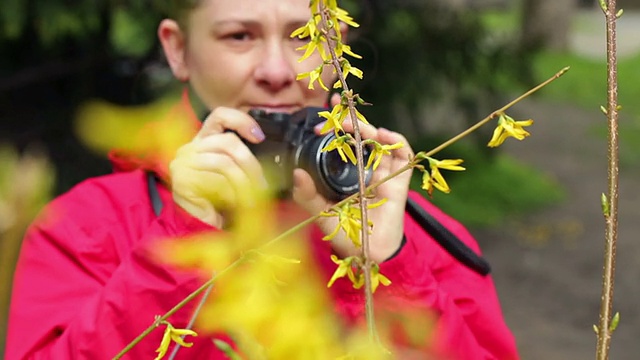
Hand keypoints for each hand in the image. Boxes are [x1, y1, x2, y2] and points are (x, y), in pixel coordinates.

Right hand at [170, 107, 265, 227]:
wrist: (201, 229)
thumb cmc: (220, 201)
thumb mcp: (234, 173)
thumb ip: (241, 156)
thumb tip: (263, 143)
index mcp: (203, 140)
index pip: (219, 116)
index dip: (241, 121)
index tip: (259, 137)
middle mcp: (189, 147)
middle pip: (228, 142)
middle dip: (251, 164)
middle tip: (262, 185)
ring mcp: (182, 163)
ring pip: (225, 163)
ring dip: (244, 183)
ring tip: (251, 199)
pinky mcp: (182, 181)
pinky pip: (216, 182)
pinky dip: (231, 194)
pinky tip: (234, 204)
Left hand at [292, 95, 413, 262]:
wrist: (369, 254)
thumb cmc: (347, 234)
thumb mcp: (320, 212)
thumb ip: (306, 195)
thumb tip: (297, 173)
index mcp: (348, 172)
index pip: (343, 141)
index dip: (337, 123)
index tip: (324, 112)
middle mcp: (366, 169)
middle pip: (362, 136)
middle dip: (350, 120)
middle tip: (334, 115)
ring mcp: (384, 173)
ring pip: (381, 140)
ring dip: (369, 128)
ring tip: (354, 126)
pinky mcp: (400, 181)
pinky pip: (403, 154)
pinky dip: (395, 140)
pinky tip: (382, 136)